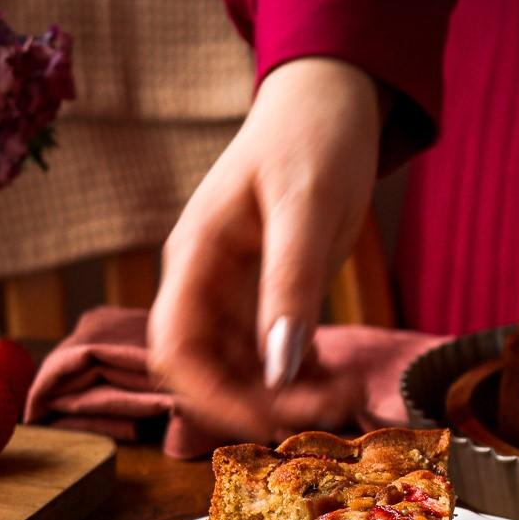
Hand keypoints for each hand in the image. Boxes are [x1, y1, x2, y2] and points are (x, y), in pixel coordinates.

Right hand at [148, 57, 380, 441]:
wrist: (329, 100)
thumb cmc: (311, 135)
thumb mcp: (305, 205)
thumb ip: (289, 285)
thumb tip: (278, 370)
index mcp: (194, 258)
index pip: (175, 349)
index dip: (208, 397)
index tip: (267, 419)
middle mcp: (205, 285)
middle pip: (208, 372)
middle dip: (259, 405)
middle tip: (328, 412)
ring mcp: (235, 295)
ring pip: (243, 372)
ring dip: (286, 398)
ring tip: (343, 398)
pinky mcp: (266, 300)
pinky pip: (271, 357)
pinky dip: (300, 378)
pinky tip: (335, 379)